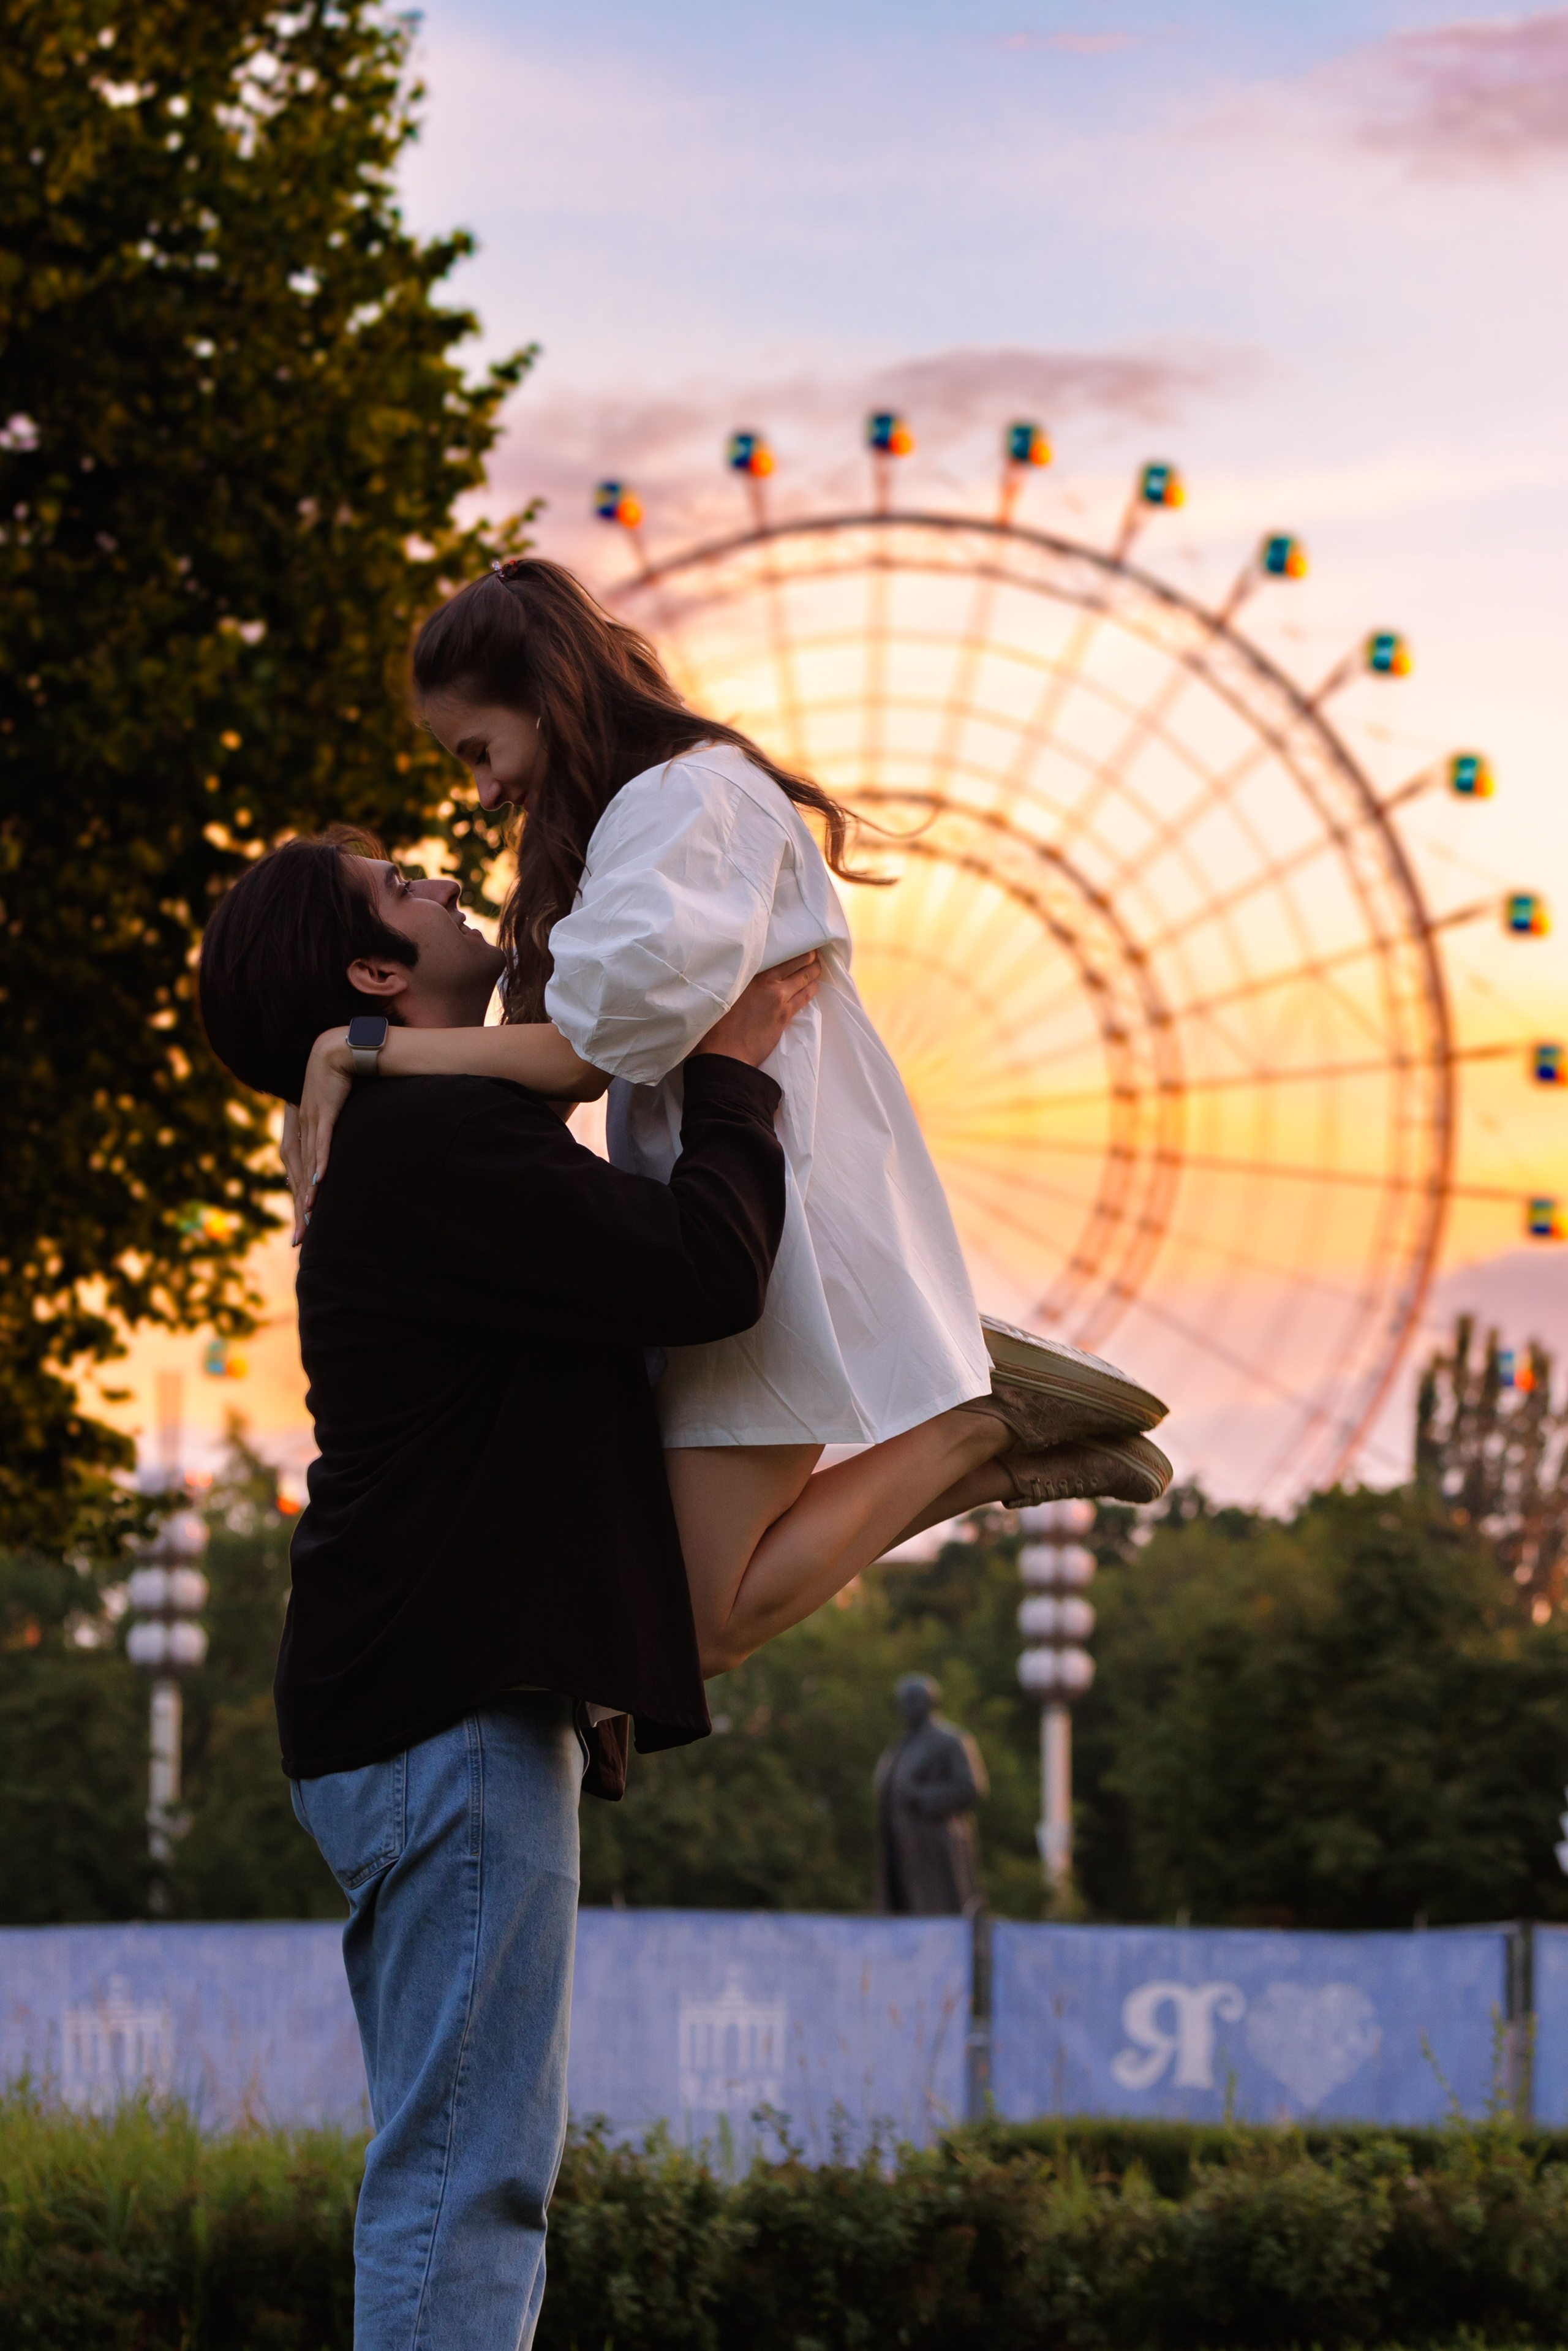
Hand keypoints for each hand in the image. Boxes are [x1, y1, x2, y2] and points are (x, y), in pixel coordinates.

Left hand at [289, 1027, 353, 1244]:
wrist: (339, 1048)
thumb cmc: (339, 1081)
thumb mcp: (332, 1114)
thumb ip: (330, 1134)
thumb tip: (334, 1159)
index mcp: (299, 1132)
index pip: (297, 1175)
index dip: (298, 1204)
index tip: (301, 1231)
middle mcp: (299, 1129)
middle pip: (297, 1176)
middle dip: (299, 1209)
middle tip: (300, 1239)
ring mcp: (309, 1121)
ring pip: (307, 1164)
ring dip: (308, 1192)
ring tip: (309, 1217)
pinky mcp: (323, 1111)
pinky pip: (322, 1141)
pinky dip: (321, 1161)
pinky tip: (320, 1180)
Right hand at [691, 951, 819, 1069]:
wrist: (726, 1052)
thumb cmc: (718, 1025)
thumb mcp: (726, 993)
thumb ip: (740, 981)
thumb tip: (747, 973)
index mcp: (750, 975)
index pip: (779, 955)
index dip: (793, 948)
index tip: (799, 944)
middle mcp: (767, 982)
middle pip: (797, 962)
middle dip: (809, 956)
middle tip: (815, 952)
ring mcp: (778, 998)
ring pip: (805, 977)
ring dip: (814, 970)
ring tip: (818, 966)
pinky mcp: (785, 1015)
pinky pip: (805, 996)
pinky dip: (812, 988)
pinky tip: (814, 985)